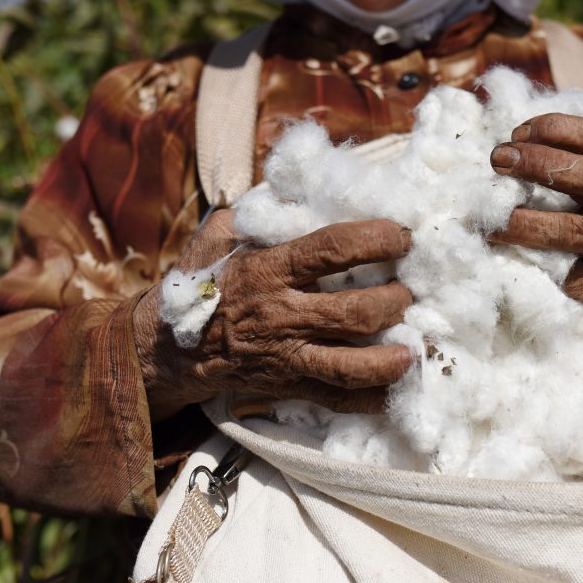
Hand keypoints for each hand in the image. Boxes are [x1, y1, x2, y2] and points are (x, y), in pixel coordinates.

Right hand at [134, 211, 413, 420]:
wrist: (168, 349)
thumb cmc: (204, 283)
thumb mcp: (220, 235)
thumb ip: (261, 212)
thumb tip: (301, 183)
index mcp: (268, 269)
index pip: (330, 250)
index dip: (373, 240)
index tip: (403, 235)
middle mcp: (281, 314)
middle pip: (353, 312)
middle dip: (395, 301)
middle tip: (412, 290)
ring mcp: (287, 356)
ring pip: (348, 365)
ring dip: (389, 358)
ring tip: (414, 348)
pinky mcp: (288, 386)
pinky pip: (334, 399)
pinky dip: (369, 400)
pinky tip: (395, 390)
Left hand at [488, 112, 582, 357]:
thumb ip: (571, 162)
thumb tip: (511, 143)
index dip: (556, 129)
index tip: (518, 132)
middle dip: (540, 162)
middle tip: (499, 159)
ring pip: (570, 229)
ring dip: (526, 222)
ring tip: (492, 220)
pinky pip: (567, 272)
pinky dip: (535, 263)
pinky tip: (506, 258)